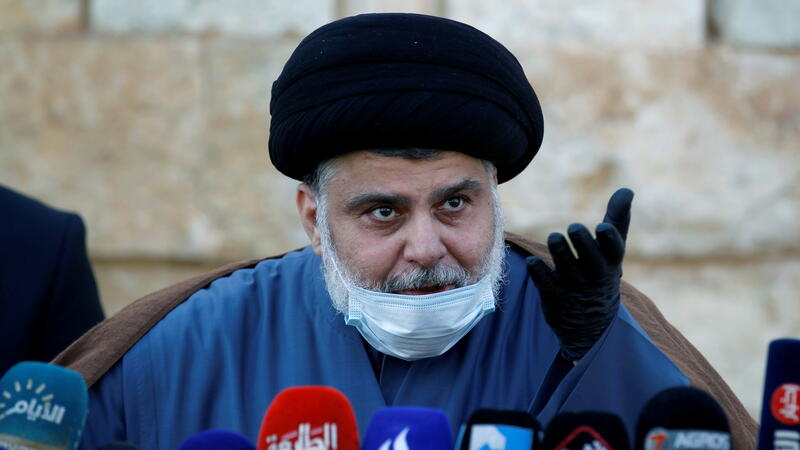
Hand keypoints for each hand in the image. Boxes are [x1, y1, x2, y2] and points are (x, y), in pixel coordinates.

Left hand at [526, 188, 633, 361]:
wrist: (593, 323)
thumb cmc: (602, 273)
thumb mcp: (612, 251)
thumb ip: (617, 220)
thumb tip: (627, 190)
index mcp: (610, 263)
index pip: (614, 250)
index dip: (609, 239)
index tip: (602, 227)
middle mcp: (594, 276)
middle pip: (591, 259)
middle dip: (583, 243)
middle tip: (574, 227)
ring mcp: (574, 288)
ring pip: (566, 269)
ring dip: (559, 251)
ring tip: (555, 237)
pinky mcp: (554, 298)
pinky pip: (546, 284)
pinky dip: (539, 272)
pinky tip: (533, 261)